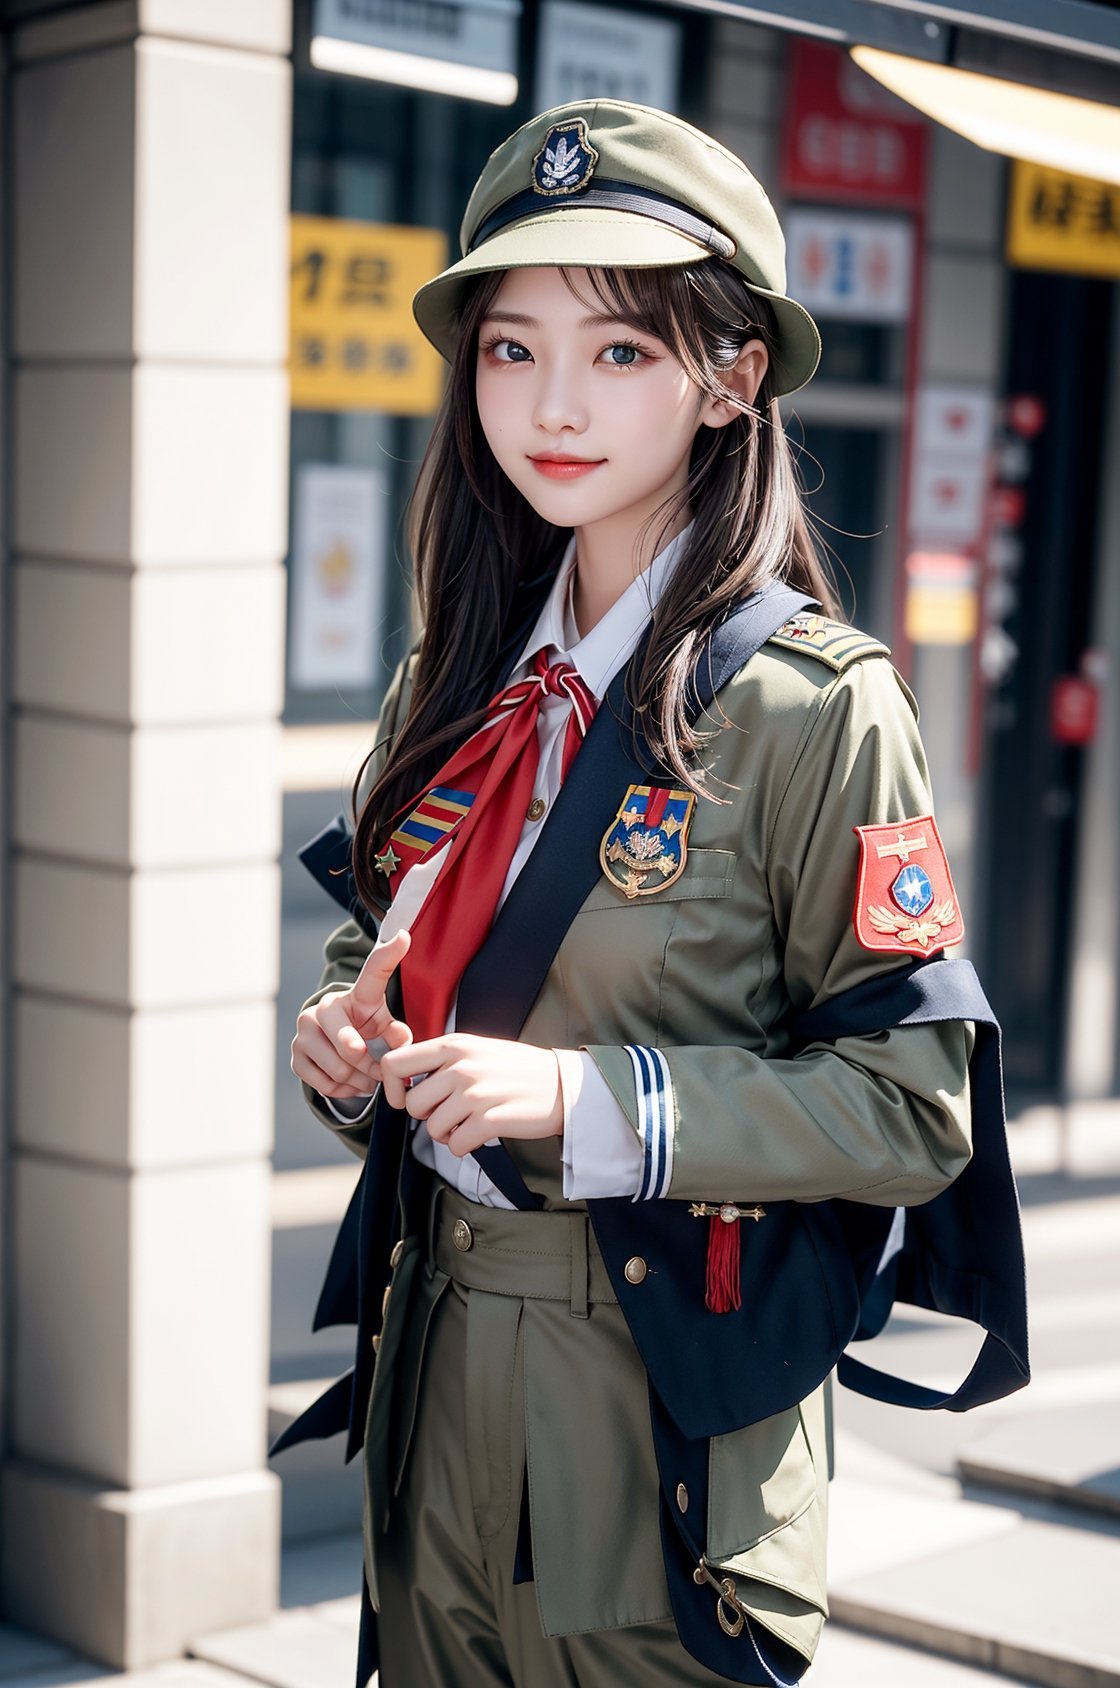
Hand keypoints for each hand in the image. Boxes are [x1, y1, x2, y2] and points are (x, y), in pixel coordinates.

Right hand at [291, 929, 411, 1099]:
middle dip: (369, 1066)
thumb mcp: (385, 1026)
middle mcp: (322, 1009)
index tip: (404, 937)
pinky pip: (325, 1084)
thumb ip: (397, 1031)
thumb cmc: (364, 1028)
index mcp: (354, 996)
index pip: (372, 973)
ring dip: (360, 1082)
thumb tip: (400, 1038)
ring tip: (368, 1078)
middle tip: (380, 1073)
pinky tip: (352, 1083)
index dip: (388, 955)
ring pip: (338, 1070)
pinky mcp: (295, 1057)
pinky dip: (344, 1090)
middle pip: (352, 1049)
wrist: (333, 1045)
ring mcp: (304, 1033)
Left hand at [379, 1034, 563, 1157]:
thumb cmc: (517, 1070)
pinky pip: (455, 1146)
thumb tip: (406, 1080)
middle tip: (449, 1113)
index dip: (390, 1088)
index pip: (394, 1063)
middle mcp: (461, 1067)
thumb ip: (442, 1059)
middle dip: (427, 1116)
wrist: (562, 1085)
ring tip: (468, 1124)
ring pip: (432, 1128)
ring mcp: (476, 1094)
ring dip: (447, 1134)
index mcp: (453, 1046)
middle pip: (412, 1104)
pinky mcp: (491, 1120)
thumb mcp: (476, 1050)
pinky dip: (464, 1146)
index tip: (403, 1099)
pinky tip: (479, 1135)